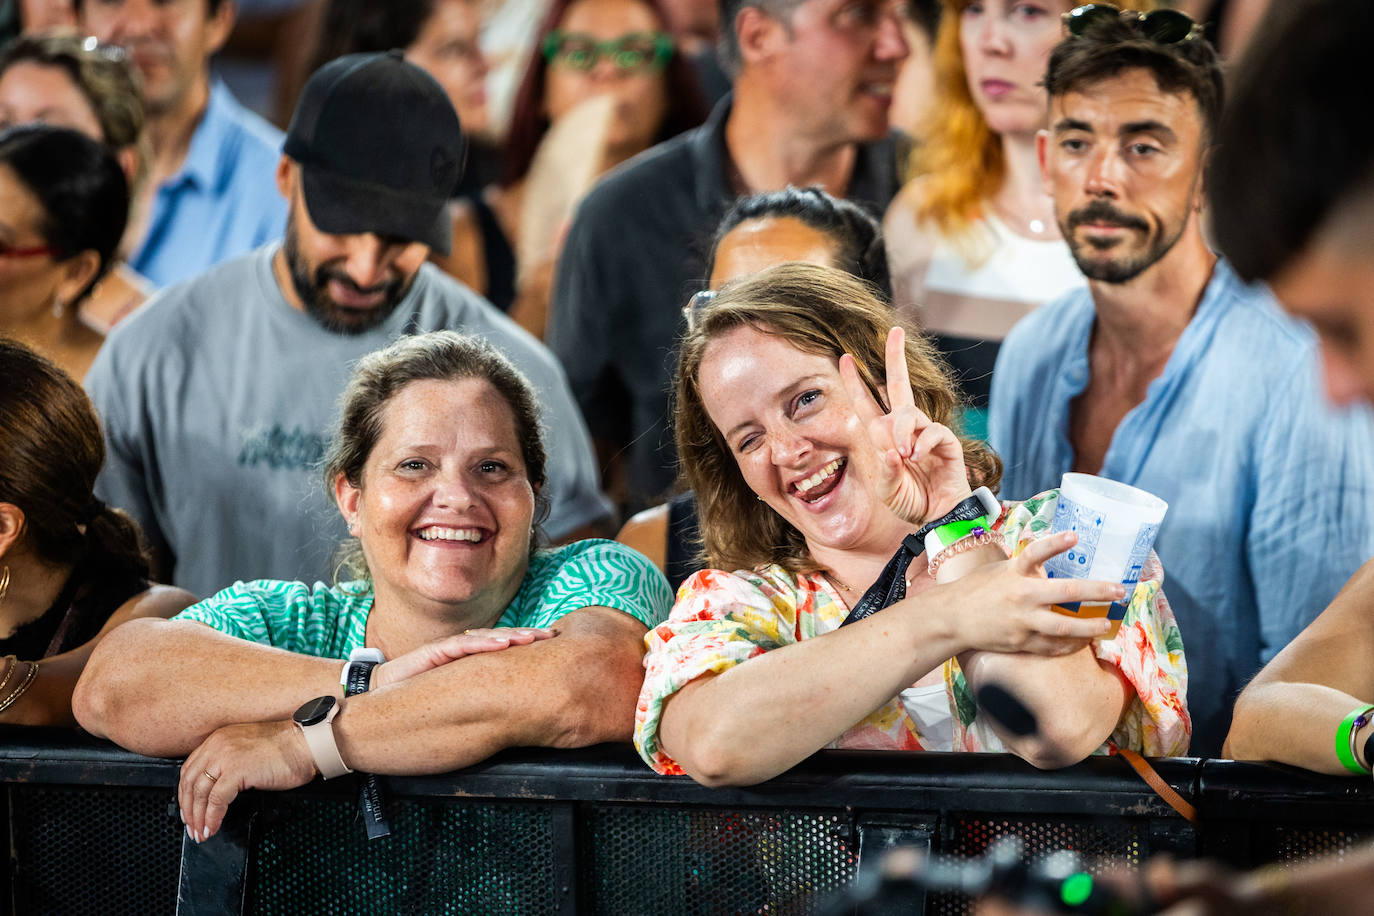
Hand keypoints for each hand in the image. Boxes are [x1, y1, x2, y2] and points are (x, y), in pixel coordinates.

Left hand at [179, 719, 315, 842]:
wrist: (306, 744)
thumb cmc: (287, 748)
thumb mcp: (249, 749)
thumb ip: (230, 762)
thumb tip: (218, 789)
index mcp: (219, 739)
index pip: (190, 768)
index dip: (186, 793)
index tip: (189, 809)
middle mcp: (218, 745)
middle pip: (189, 782)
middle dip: (188, 809)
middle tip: (192, 826)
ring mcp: (226, 757)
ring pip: (199, 793)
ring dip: (198, 817)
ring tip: (202, 832)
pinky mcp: (237, 771)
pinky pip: (216, 800)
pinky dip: (212, 817)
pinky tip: (214, 827)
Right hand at [372, 627, 556, 688]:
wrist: (379, 700)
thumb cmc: (418, 703)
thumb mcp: (457, 704)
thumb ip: (481, 702)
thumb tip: (515, 717)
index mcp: (471, 665)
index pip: (506, 652)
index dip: (530, 648)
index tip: (556, 648)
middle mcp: (463, 653)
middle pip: (502, 640)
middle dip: (530, 637)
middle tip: (554, 636)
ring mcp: (449, 650)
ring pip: (487, 639)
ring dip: (513, 636)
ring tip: (536, 637)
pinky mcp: (434, 653)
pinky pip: (463, 646)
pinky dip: (485, 644)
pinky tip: (504, 644)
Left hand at [839, 326, 970, 524]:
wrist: (938, 517)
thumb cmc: (910, 502)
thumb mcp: (887, 490)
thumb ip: (884, 470)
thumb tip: (890, 447)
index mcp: (883, 436)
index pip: (867, 402)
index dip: (856, 381)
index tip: (845, 358)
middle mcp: (903, 428)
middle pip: (898, 383)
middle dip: (895, 356)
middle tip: (895, 331)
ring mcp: (924, 432)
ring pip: (909, 413)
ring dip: (902, 431)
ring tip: (903, 455)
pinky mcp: (946, 441)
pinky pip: (932, 431)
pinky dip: (922, 442)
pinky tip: (916, 456)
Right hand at [945, 531, 1124, 655]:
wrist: (952, 618)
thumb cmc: (977, 589)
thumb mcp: (1000, 570)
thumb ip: (1026, 568)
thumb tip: (1052, 561)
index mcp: (1014, 573)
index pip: (1036, 553)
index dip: (1055, 543)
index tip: (1075, 536)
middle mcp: (1020, 596)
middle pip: (1065, 593)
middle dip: (1096, 592)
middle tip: (1119, 591)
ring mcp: (1022, 622)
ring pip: (1063, 627)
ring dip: (1089, 626)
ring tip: (1106, 624)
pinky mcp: (1020, 643)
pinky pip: (1052, 646)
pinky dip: (1070, 644)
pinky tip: (1084, 640)